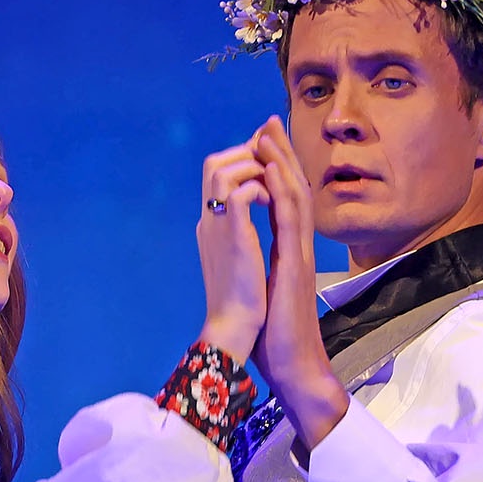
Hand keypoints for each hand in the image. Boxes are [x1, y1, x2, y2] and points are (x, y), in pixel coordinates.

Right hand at [194, 137, 270, 362]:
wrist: (235, 327)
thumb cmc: (241, 299)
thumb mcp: (237, 256)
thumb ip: (237, 231)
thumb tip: (249, 216)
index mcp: (211, 224)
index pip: (217, 174)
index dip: (242, 159)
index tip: (269, 160)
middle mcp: (209, 220)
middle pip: (214, 163)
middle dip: (246, 153)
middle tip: (273, 163)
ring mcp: (216, 227)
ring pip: (222, 170)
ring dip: (252, 168)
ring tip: (273, 184)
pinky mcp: (232, 238)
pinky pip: (239, 194)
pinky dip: (258, 189)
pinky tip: (272, 201)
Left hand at [249, 118, 348, 450]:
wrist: (292, 365)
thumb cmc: (278, 338)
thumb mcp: (266, 294)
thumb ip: (262, 270)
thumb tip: (249, 259)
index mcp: (289, 253)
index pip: (283, 201)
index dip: (274, 169)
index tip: (262, 141)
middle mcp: (299, 247)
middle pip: (293, 189)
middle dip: (280, 153)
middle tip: (269, 121)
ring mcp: (302, 254)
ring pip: (296, 196)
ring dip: (283, 162)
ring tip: (269, 132)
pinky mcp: (297, 265)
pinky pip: (292, 220)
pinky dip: (284, 190)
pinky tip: (273, 170)